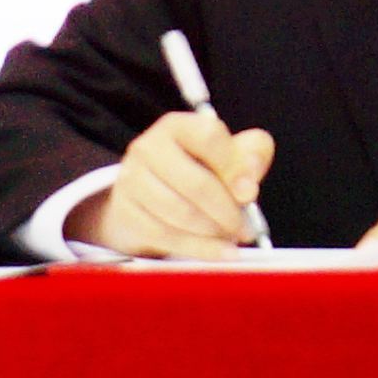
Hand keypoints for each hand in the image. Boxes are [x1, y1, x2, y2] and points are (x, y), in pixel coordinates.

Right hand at [71, 113, 271, 259]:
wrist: (152, 195)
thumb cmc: (199, 168)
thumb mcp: (231, 152)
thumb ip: (251, 157)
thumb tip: (248, 187)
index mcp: (178, 125)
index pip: (209, 137)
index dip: (234, 166)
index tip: (250, 193)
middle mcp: (149, 147)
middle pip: (196, 183)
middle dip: (227, 212)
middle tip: (246, 229)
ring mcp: (131, 180)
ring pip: (181, 213)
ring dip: (213, 232)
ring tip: (231, 237)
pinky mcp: (125, 212)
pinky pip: (166, 236)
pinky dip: (197, 248)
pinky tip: (217, 251)